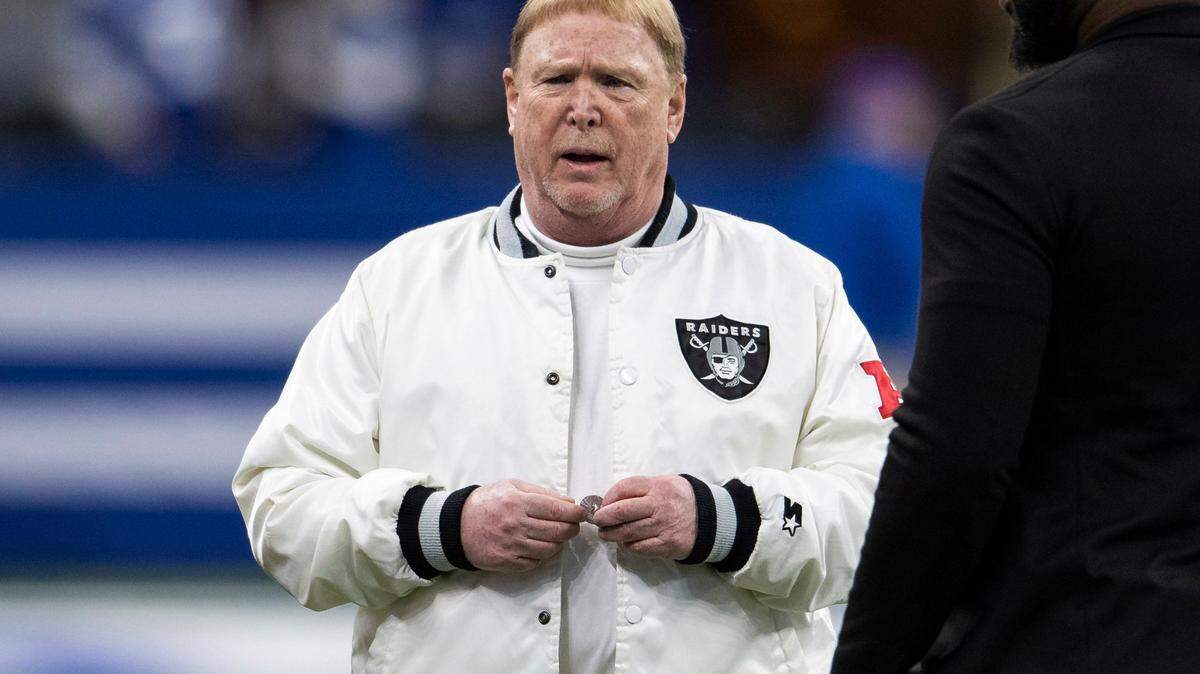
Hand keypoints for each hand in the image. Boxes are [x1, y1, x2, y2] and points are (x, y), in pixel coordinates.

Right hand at [460, 479, 586, 572]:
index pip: (556, 509)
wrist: (457, 525)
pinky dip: (544, 555)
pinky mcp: (507, 562)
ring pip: (550, 548)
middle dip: (572, 528)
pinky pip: (536, 561)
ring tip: (557, 535)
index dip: (575, 512)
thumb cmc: (487, 502)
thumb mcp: (512, 486)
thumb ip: (541, 492)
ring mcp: (512, 545)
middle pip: (558, 531)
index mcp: (518, 502)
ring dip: (560, 542)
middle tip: (573, 524)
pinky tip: (542, 545)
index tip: (582, 512)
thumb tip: (568, 502)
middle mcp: (516, 525)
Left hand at [594, 475, 695, 559]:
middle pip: (622, 511)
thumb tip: (609, 500)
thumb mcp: (663, 484)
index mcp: (658, 486)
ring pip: (628, 532)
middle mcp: (660, 505)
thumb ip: (640, 489)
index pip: (625, 488)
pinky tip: (627, 542)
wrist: (710, 519)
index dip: (608, 497)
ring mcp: (664, 526)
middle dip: (604, 518)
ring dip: (611, 534)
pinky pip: (639, 547)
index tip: (602, 504)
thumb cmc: (679, 499)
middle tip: (597, 521)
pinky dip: (629, 545)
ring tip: (606, 534)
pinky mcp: (667, 544)